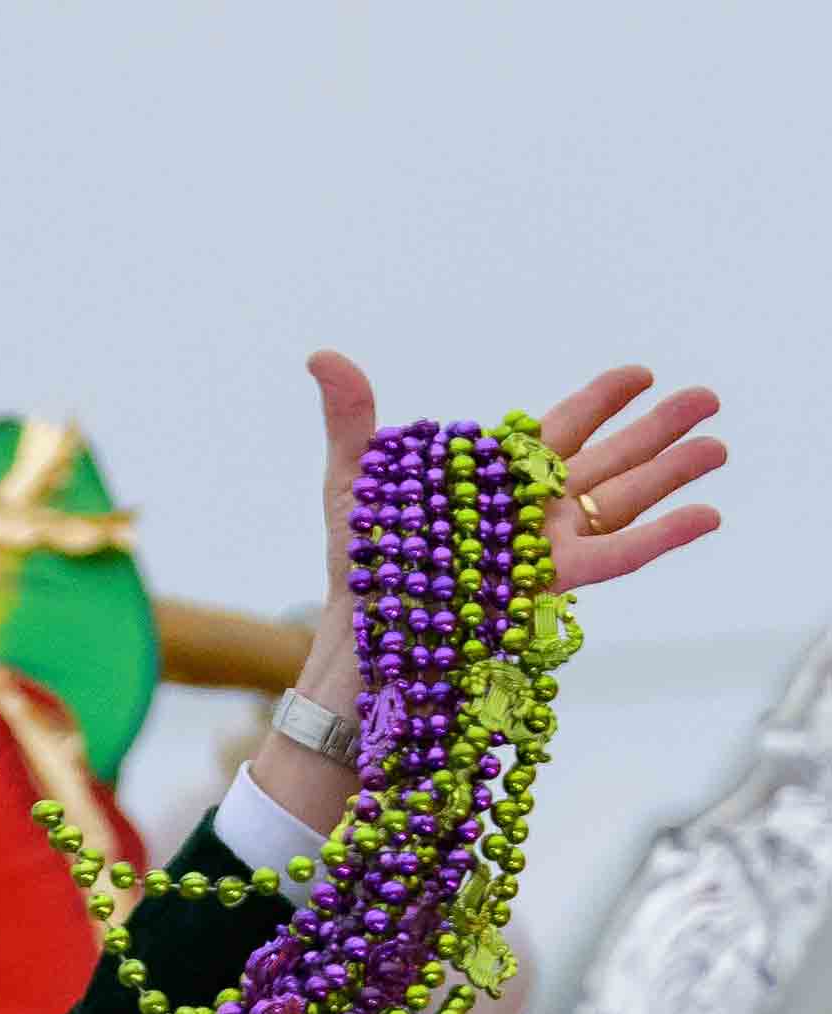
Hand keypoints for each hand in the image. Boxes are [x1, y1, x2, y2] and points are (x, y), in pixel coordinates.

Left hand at [304, 353, 724, 599]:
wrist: (356, 631)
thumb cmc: (357, 560)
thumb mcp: (350, 478)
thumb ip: (352, 416)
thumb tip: (323, 356)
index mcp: (495, 478)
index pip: (558, 430)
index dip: (600, 400)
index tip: (638, 374)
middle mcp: (529, 509)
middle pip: (606, 459)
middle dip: (655, 429)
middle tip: (705, 398)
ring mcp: (546, 544)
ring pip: (623, 500)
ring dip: (672, 473)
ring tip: (718, 445)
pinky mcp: (551, 583)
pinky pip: (619, 556)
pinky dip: (665, 535)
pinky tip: (707, 514)